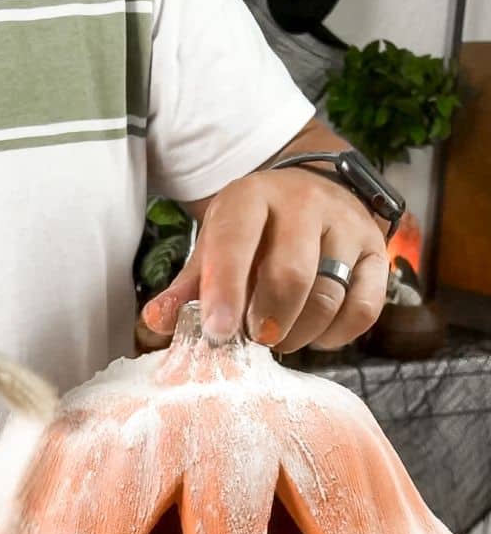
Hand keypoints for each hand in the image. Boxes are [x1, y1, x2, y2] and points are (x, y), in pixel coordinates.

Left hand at [140, 168, 388, 353]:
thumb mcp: (214, 247)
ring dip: (299, 334)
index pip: (237, 244)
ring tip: (279, 338)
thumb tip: (157, 322)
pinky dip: (337, 335)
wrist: (309, 195)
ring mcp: (347, 226)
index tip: (217, 334)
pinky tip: (315, 334)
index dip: (225, 293)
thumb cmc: (252, 234)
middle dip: (268, 321)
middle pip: (291, 276)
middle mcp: (304, 203)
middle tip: (255, 338)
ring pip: (329, 296)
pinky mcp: (377, 252)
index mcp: (251, 198)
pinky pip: (364, 308)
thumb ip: (187, 288)